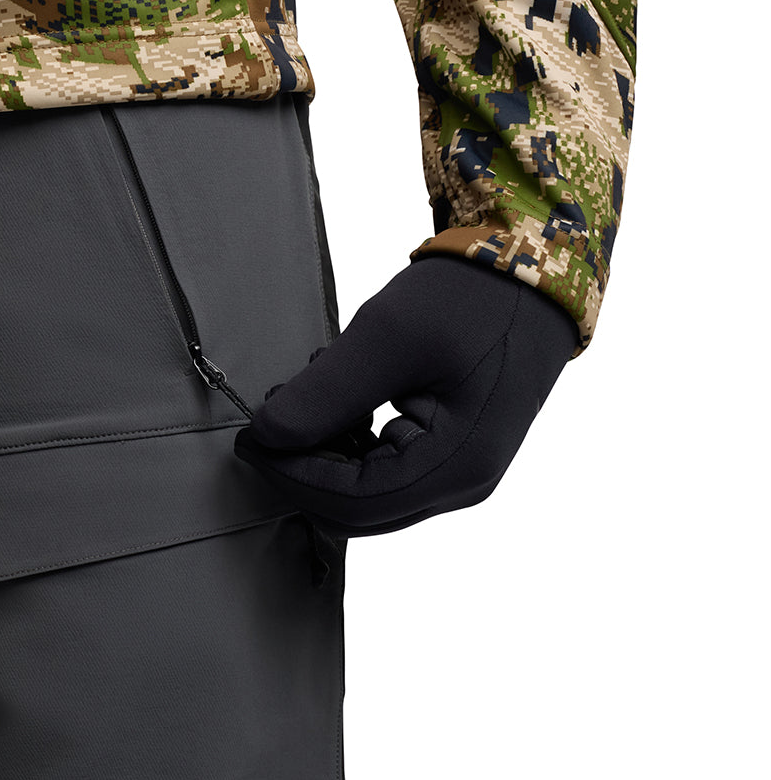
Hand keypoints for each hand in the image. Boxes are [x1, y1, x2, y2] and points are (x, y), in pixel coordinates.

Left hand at [233, 255, 577, 536]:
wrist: (530, 272)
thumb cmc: (467, 298)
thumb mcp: (387, 337)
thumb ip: (324, 393)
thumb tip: (265, 436)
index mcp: (458, 465)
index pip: (354, 501)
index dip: (292, 475)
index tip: (249, 439)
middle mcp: (464, 483)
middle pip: (360, 507)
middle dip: (304, 467)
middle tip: (269, 416)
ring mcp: (461, 470)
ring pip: (369, 490)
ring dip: (325, 451)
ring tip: (306, 389)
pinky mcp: (452, 451)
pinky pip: (387, 467)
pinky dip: (350, 439)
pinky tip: (338, 392)